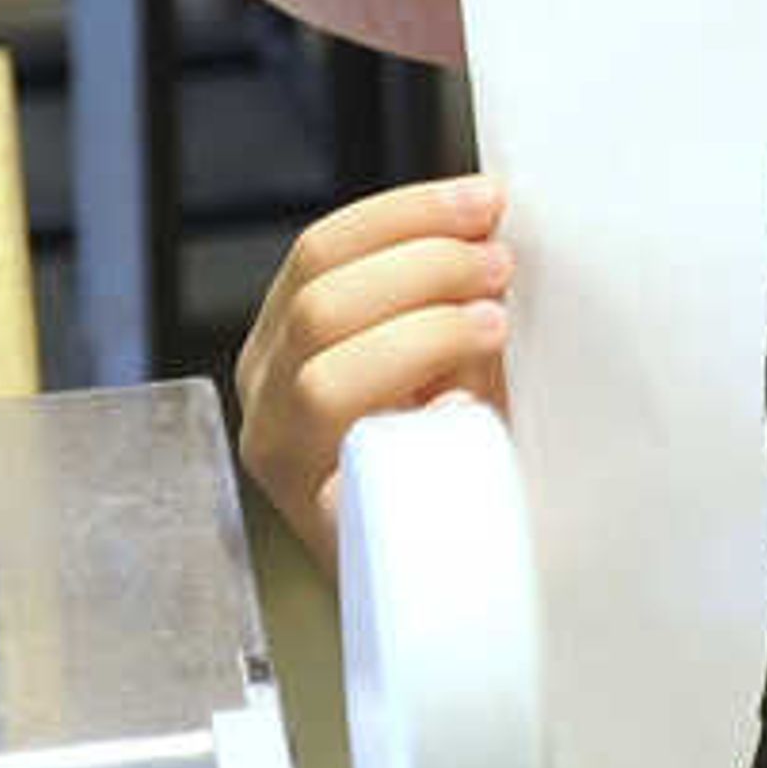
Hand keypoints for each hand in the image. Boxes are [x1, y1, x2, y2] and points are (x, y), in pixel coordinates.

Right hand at [234, 173, 510, 566]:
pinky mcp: (313, 519)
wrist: (449, 569)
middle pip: (321, 299)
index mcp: (287, 336)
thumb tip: (487, 212)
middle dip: (422, 266)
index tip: (485, 199)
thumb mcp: (445, 350)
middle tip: (500, 267)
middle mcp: (266, 392)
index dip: (406, 213)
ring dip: (424, 330)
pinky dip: (412, 419)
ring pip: (324, 369)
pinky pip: (349, 458)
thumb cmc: (453, 444)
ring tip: (494, 325)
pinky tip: (465, 410)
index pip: (321, 249)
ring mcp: (283, 458)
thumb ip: (447, 288)